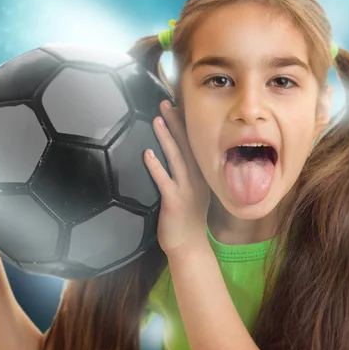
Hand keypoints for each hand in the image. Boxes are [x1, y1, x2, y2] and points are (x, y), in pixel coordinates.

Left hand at [144, 100, 210, 255]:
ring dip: (166, 138)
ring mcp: (187, 190)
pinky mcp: (174, 201)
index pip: (195, 145)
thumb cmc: (188, 220)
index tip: (180, 105)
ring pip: (176, 158)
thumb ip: (188, 174)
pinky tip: (147, 153)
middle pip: (186, 146)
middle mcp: (197, 179)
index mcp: (202, 175)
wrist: (190, 246)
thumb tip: (175, 155)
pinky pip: (164, 180)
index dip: (187, 125)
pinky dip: (156, 166)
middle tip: (167, 103)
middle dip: (177, 123)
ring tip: (157, 119)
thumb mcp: (194, 193)